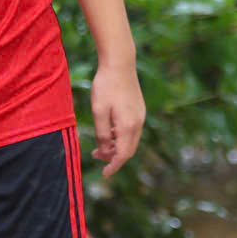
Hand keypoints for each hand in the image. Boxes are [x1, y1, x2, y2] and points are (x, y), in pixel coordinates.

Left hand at [90, 61, 144, 175]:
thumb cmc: (106, 86)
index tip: (104, 174)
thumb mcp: (98, 111)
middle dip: (114, 158)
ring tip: (99, 146)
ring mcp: (140, 116)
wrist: (120, 63)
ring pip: (130, 140)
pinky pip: (131, 130)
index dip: (113, 166)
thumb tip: (104, 150)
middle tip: (96, 156)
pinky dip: (120, 137)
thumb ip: (102, 133)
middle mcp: (138, 123)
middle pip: (128, 150)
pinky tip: (108, 132)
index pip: (123, 155)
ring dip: (116, 147)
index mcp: (128, 126)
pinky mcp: (139, 110)